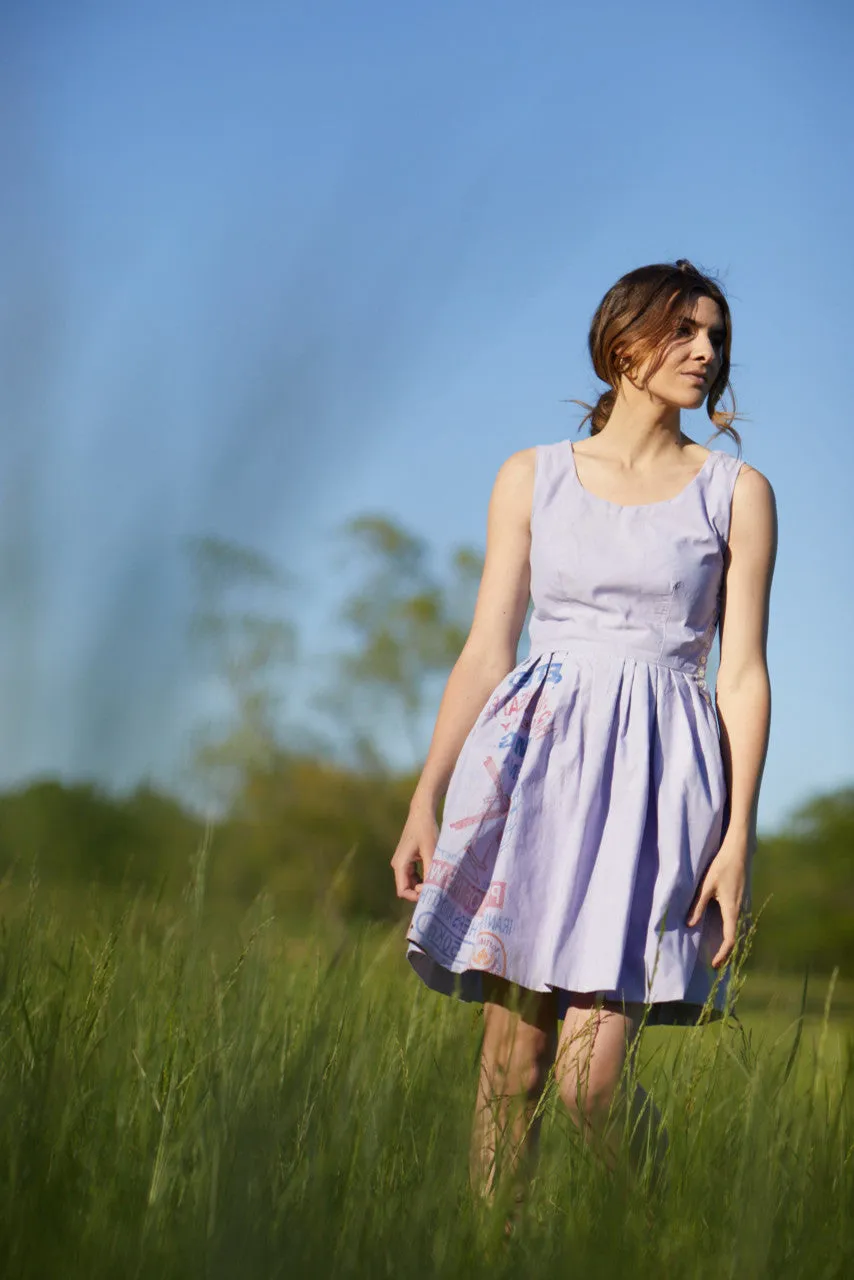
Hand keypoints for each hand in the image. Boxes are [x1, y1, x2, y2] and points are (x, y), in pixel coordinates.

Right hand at [391, 805, 438, 902]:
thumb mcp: (431, 851)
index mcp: (400, 864)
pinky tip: (435, 873)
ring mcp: (403, 862)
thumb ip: (431, 871)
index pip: (403, 891)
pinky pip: (414, 875)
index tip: (431, 890)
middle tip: (438, 886)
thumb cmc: (426, 830)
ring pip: (412, 882)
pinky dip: (424, 877)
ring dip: (423, 884)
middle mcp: (398, 865)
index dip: (415, 896)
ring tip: (438, 880)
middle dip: (421, 891)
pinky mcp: (409, 859)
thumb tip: (434, 890)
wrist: (422, 813)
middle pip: (407, 888)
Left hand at [685, 834, 750, 967]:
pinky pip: (740, 921)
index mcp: (732, 909)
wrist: (739, 850)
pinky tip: (724, 931)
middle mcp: (742, 910)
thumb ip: (698, 905)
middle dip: (726, 952)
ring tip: (718, 952)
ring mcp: (745, 905)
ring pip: (739, 930)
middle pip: (736, 938)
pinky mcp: (744, 899)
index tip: (714, 964)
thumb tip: (690, 924)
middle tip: (715, 963)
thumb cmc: (721, 866)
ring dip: (730, 942)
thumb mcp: (706, 886)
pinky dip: (733, 931)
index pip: (729, 939)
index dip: (722, 954)